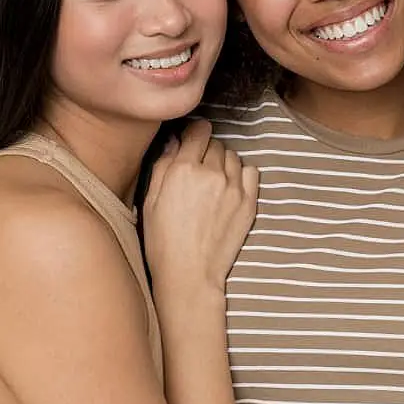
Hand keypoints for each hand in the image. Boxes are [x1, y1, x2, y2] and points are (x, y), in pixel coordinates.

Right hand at [142, 120, 257, 305]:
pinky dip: (241, 174)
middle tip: (198, 167)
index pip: (199, 131)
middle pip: (216, 143)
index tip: (192, 139)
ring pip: (233, 156)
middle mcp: (211, 173)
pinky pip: (251, 172)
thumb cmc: (163, 240)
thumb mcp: (151, 200)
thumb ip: (163, 165)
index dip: (194, 133)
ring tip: (212, 180)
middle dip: (206, 150)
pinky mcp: (249, 202)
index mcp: (183, 169)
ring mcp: (234, 187)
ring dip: (223, 162)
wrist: (189, 272)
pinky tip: (229, 187)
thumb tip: (174, 141)